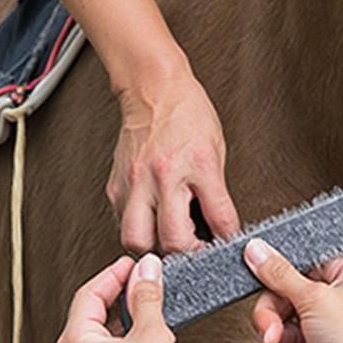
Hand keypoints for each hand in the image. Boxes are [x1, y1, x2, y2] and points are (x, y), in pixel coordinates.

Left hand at [55, 253, 187, 342]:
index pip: (89, 293)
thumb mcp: (152, 334)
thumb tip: (147, 271)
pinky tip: (155, 342)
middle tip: (147, 282)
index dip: (114, 274)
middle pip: (95, 314)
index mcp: (75, 342)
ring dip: (129, 320)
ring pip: (106, 337)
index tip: (136, 265)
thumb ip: (147, 298)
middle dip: (122, 296)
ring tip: (155, 310)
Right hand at [108, 68, 238, 253]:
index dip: (226, 242)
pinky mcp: (116, 186)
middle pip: (171, 241)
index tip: (225, 247)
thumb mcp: (217, 154)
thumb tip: (222, 231)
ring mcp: (135, 182)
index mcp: (197, 166)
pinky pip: (122, 224)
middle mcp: (162, 176)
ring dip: (154, 250)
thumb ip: (218, 196)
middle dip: (187, 255)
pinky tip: (151, 225)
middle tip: (195, 251)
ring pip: (136, 240)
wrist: (153, 87)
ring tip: (168, 243)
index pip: (219, 220)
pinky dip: (139, 232)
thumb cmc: (188, 116)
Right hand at [242, 241, 342, 342]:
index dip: (280, 270)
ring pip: (279, 322)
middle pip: (284, 293)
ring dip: (274, 337)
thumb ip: (279, 273)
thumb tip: (258, 250)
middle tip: (268, 325)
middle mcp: (337, 301)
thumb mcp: (313, 296)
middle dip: (271, 313)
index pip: (304, 261)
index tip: (260, 271)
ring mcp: (323, 328)